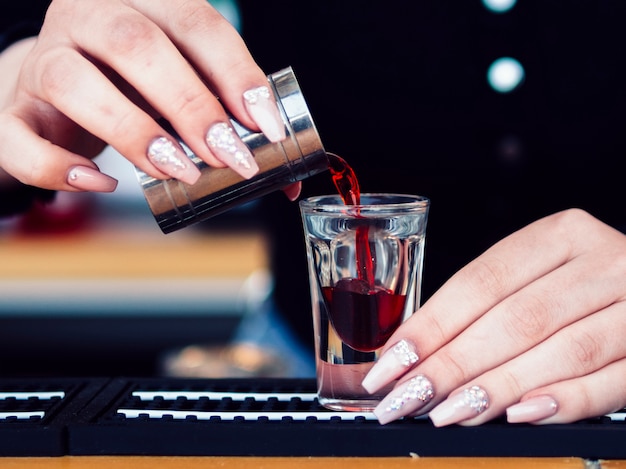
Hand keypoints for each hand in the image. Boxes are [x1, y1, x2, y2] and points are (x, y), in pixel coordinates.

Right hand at [0, 0, 286, 192]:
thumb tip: (286, 177)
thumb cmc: (134, 85)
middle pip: (137, 45)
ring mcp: (46, 61)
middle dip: (193, 106)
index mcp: (141, 2)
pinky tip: (103, 183)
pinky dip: (61, 167)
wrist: (61, 91)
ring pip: (76, 82)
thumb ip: (232, 120)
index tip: (267, 127)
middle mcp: (87, 19)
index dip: (236, 75)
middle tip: (231, 156)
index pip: (196, 23)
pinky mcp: (16, 110)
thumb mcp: (187, 87)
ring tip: (181, 170)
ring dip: (136, 133)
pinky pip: (19, 135)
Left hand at [362, 209, 625, 425]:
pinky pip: (612, 379)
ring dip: (497, 387)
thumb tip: (410, 355)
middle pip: (514, 318)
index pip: (481, 282)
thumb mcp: (539, 278)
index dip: (430, 326)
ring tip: (447, 413)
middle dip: (451, 365)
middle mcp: (604, 261)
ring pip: (560, 350)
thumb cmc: (583, 290)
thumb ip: (487, 309)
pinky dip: (565, 400)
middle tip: (404, 399)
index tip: (389, 364)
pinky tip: (520, 415)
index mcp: (561, 235)